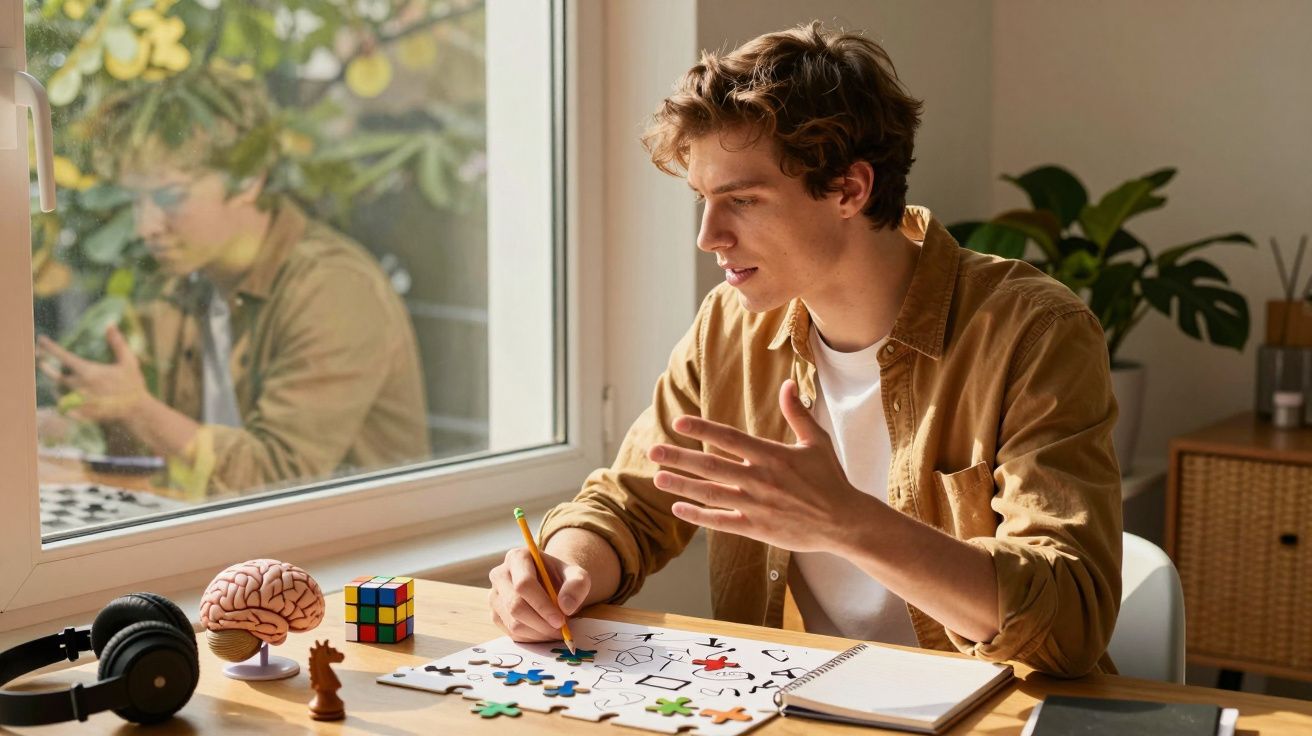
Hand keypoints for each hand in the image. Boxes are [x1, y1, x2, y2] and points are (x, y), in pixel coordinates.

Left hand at [36, 325, 149, 422]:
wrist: (137, 411)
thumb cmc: (133, 384)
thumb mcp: (128, 361)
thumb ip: (117, 343)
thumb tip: (110, 324)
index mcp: (88, 372)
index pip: (63, 356)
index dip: (50, 347)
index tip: (41, 339)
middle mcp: (79, 386)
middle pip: (56, 376)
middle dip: (46, 367)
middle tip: (39, 360)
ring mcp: (79, 401)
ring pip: (60, 391)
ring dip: (56, 385)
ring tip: (56, 379)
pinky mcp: (81, 413)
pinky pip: (65, 407)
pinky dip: (63, 402)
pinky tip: (64, 398)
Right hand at [487, 548, 590, 641]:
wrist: (551, 585)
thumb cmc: (562, 578)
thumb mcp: (578, 576)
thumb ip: (577, 586)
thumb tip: (566, 607)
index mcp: (517, 557)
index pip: (524, 584)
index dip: (542, 605)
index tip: (560, 620)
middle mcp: (500, 574)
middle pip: (515, 605)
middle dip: (541, 623)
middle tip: (560, 631)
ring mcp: (494, 595)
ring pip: (513, 623)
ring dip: (538, 633)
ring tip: (555, 631)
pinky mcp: (495, 614)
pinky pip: (511, 633)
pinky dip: (531, 638)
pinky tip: (544, 632)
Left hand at [650, 379, 876, 552]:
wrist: (844, 522)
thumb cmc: (830, 479)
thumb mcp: (816, 442)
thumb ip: (797, 413)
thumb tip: (789, 383)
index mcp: (772, 456)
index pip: (729, 439)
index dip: (702, 430)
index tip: (679, 423)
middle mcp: (760, 480)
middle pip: (711, 467)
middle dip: (679, 458)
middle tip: (654, 451)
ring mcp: (756, 506)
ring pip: (710, 494)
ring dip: (682, 486)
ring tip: (657, 478)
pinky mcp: (757, 529)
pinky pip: (721, 522)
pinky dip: (699, 516)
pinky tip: (679, 508)